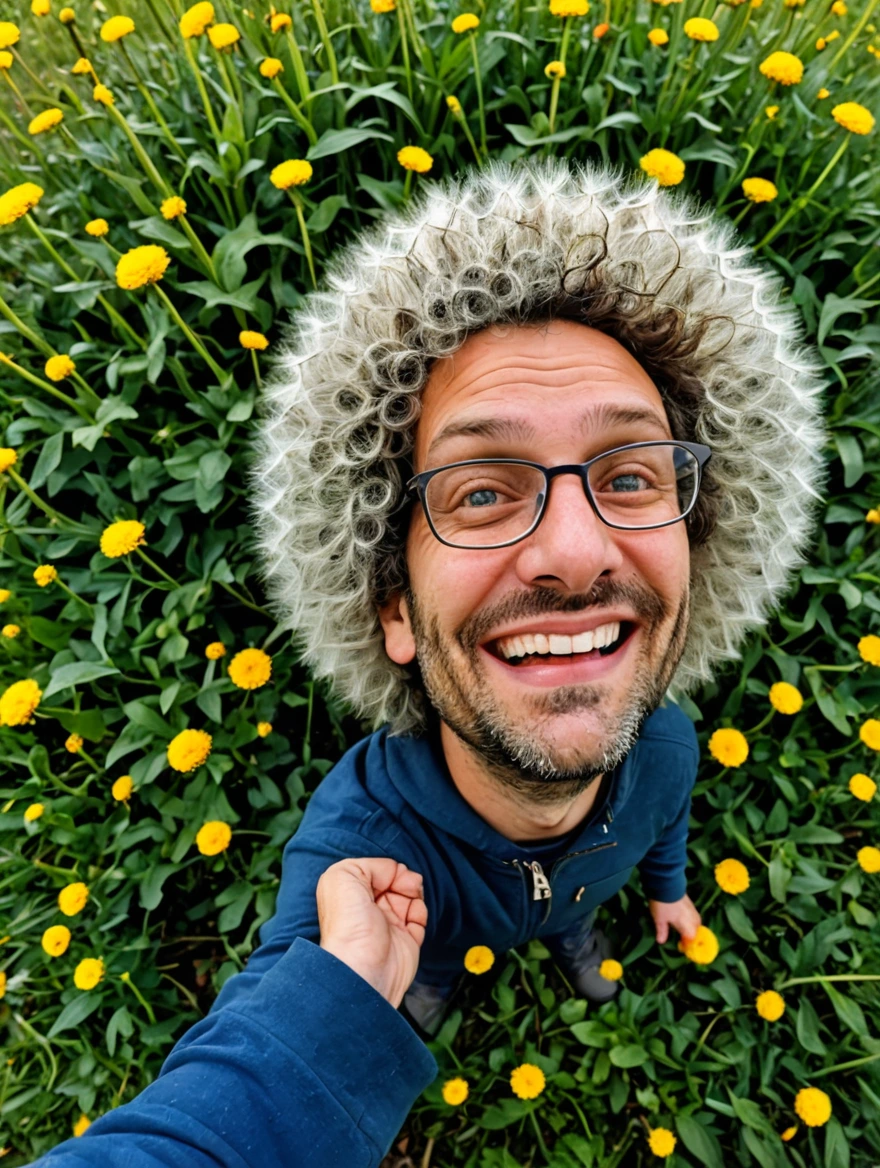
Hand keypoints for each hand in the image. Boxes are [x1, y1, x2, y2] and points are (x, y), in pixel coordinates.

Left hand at [317, 857, 427, 1008]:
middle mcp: (368, 908)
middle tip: (408, 883)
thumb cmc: (348, 924)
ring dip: (415, 893)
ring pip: (410, 897)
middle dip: (405, 878)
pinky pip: (419, 918)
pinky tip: (414, 915)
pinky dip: (420, 912)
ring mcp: (388, 924)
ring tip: (412, 896)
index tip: (393, 873)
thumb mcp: (344, 876)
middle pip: (395, 882)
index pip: (376, 871)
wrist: (364, 966)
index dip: (388, 869)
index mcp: (351, 894)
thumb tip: (394, 871)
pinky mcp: (406, 939)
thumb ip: (371, 865)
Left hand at [648, 894, 700, 944]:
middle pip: (696, 932)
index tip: (681, 947)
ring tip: (681, 930)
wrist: (666, 884)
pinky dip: (690, 920)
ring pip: (696, 923)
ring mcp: (693, 910)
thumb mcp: (659, 920)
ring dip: (691, 928)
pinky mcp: (691, 903)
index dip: (687, 945)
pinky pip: (694, 916)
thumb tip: (661, 941)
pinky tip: (682, 920)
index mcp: (688, 927)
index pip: (692, 940)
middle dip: (690, 936)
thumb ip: (662, 931)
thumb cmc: (663, 905)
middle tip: (681, 939)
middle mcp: (694, 920)